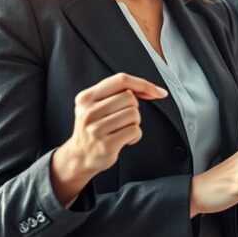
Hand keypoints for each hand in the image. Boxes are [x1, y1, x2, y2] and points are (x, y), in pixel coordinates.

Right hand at [51, 73, 166, 204]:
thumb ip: (116, 93)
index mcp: (86, 97)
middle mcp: (88, 111)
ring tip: (122, 130)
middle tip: (122, 119)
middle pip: (130, 98)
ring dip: (135, 123)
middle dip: (134, 108)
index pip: (121, 80)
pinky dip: (135, 136)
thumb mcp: (96, 105)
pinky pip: (135, 131)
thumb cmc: (94, 128)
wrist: (80, 156)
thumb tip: (151, 89)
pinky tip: (124, 139)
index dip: (143, 84)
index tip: (157, 92)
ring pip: (134, 114)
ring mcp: (96, 129)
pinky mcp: (106, 144)